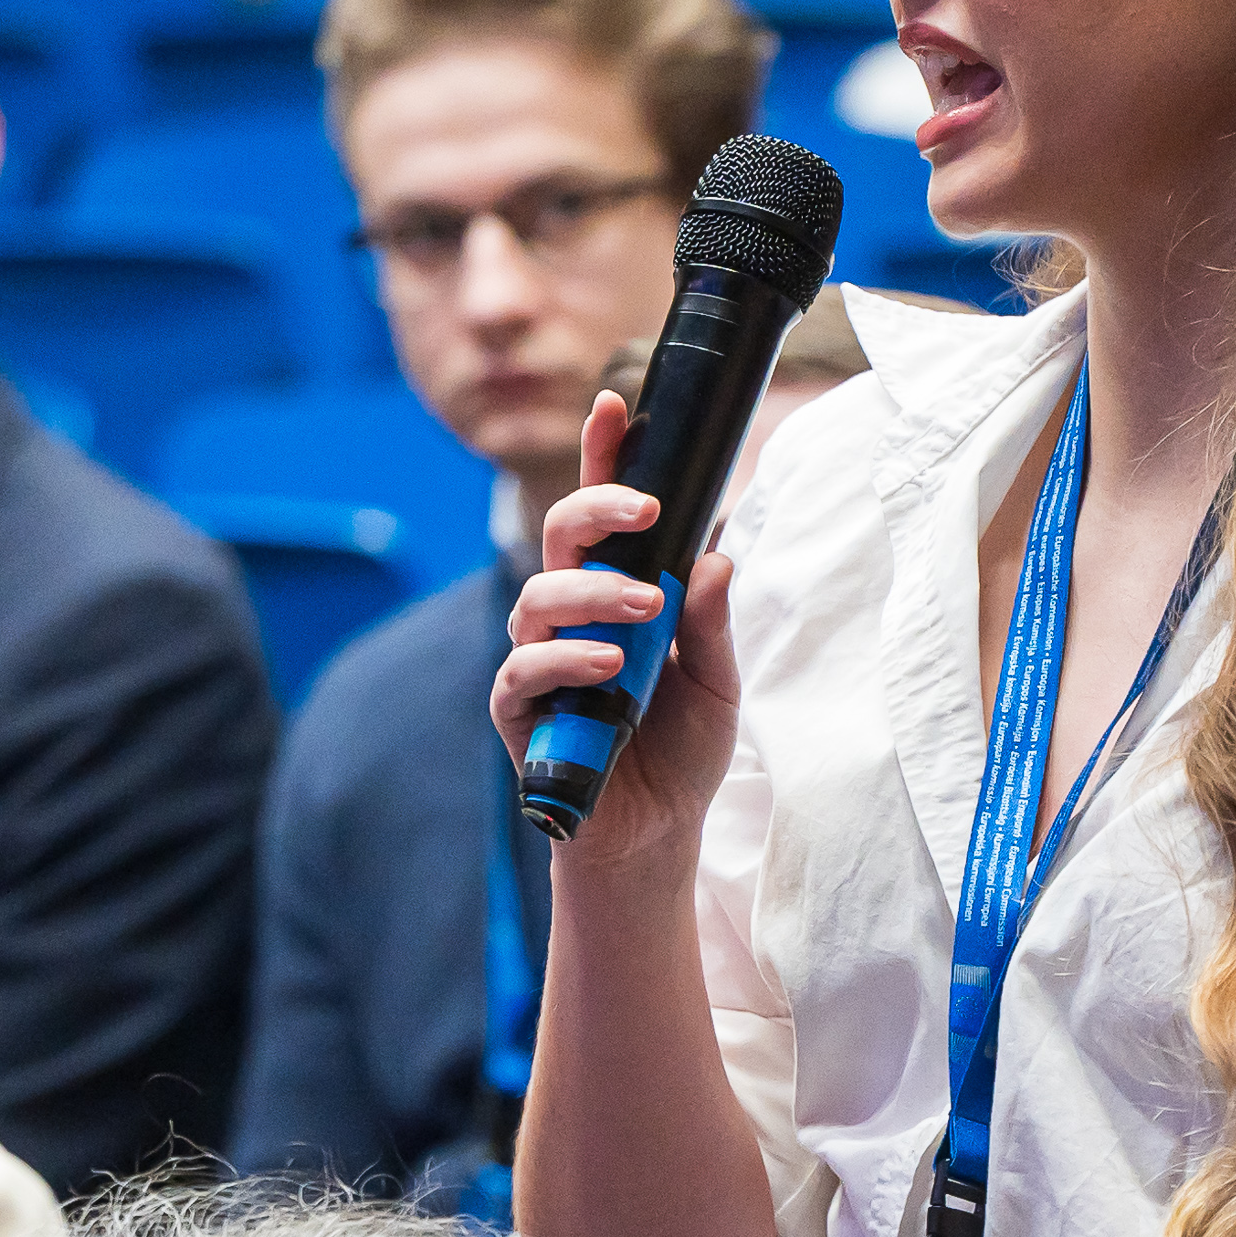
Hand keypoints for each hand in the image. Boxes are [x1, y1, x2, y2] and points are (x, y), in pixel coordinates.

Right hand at [491, 391, 741, 876]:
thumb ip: (711, 621)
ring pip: (540, 597)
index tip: (615, 403)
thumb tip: (716, 554)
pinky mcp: (519, 710)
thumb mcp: (716, 681)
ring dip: (593, 594)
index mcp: (615, 593)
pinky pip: (525, 669)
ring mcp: (538, 659)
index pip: (604, 516)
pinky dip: (567, 660)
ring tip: (644, 610)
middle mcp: (569, 615)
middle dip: (596, 509)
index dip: (604, 458)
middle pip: (559, 537)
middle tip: (644, 512)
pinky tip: (608, 665)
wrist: (656, 833)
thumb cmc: (680, 750)